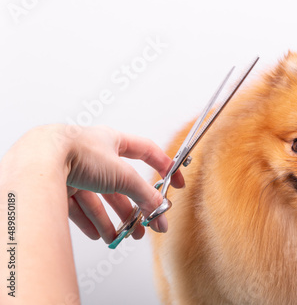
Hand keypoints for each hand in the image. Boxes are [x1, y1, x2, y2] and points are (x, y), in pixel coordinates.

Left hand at [63, 126, 183, 242]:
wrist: (39, 160)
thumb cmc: (78, 152)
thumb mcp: (122, 174)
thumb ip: (144, 194)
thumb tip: (160, 209)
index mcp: (113, 142)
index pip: (146, 151)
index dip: (163, 166)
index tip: (175, 182)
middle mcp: (95, 155)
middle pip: (121, 184)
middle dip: (134, 207)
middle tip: (145, 224)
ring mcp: (76, 170)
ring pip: (99, 199)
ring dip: (112, 220)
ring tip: (121, 237)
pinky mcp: (59, 185)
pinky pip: (79, 207)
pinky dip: (90, 222)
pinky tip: (99, 234)